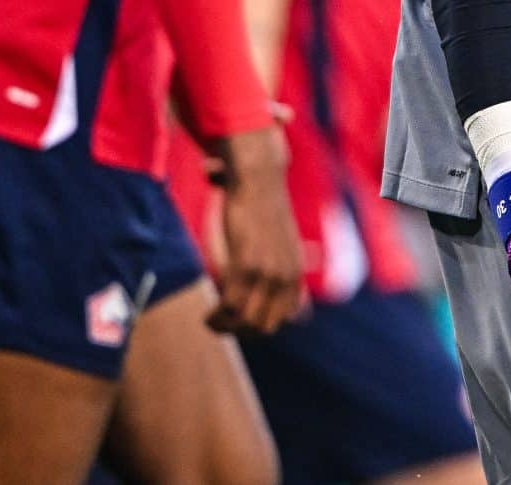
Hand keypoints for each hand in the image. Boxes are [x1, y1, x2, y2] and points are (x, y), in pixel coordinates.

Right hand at [205, 126, 304, 334]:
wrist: (258, 179)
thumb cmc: (264, 210)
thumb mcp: (285, 245)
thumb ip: (289, 274)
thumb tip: (302, 312)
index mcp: (296, 273)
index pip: (285, 318)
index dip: (260, 324)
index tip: (241, 319)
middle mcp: (286, 277)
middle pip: (265, 326)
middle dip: (242, 332)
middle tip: (222, 323)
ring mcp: (267, 272)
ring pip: (246, 322)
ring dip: (226, 328)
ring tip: (212, 322)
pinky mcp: (245, 265)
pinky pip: (229, 306)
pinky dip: (216, 317)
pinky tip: (208, 315)